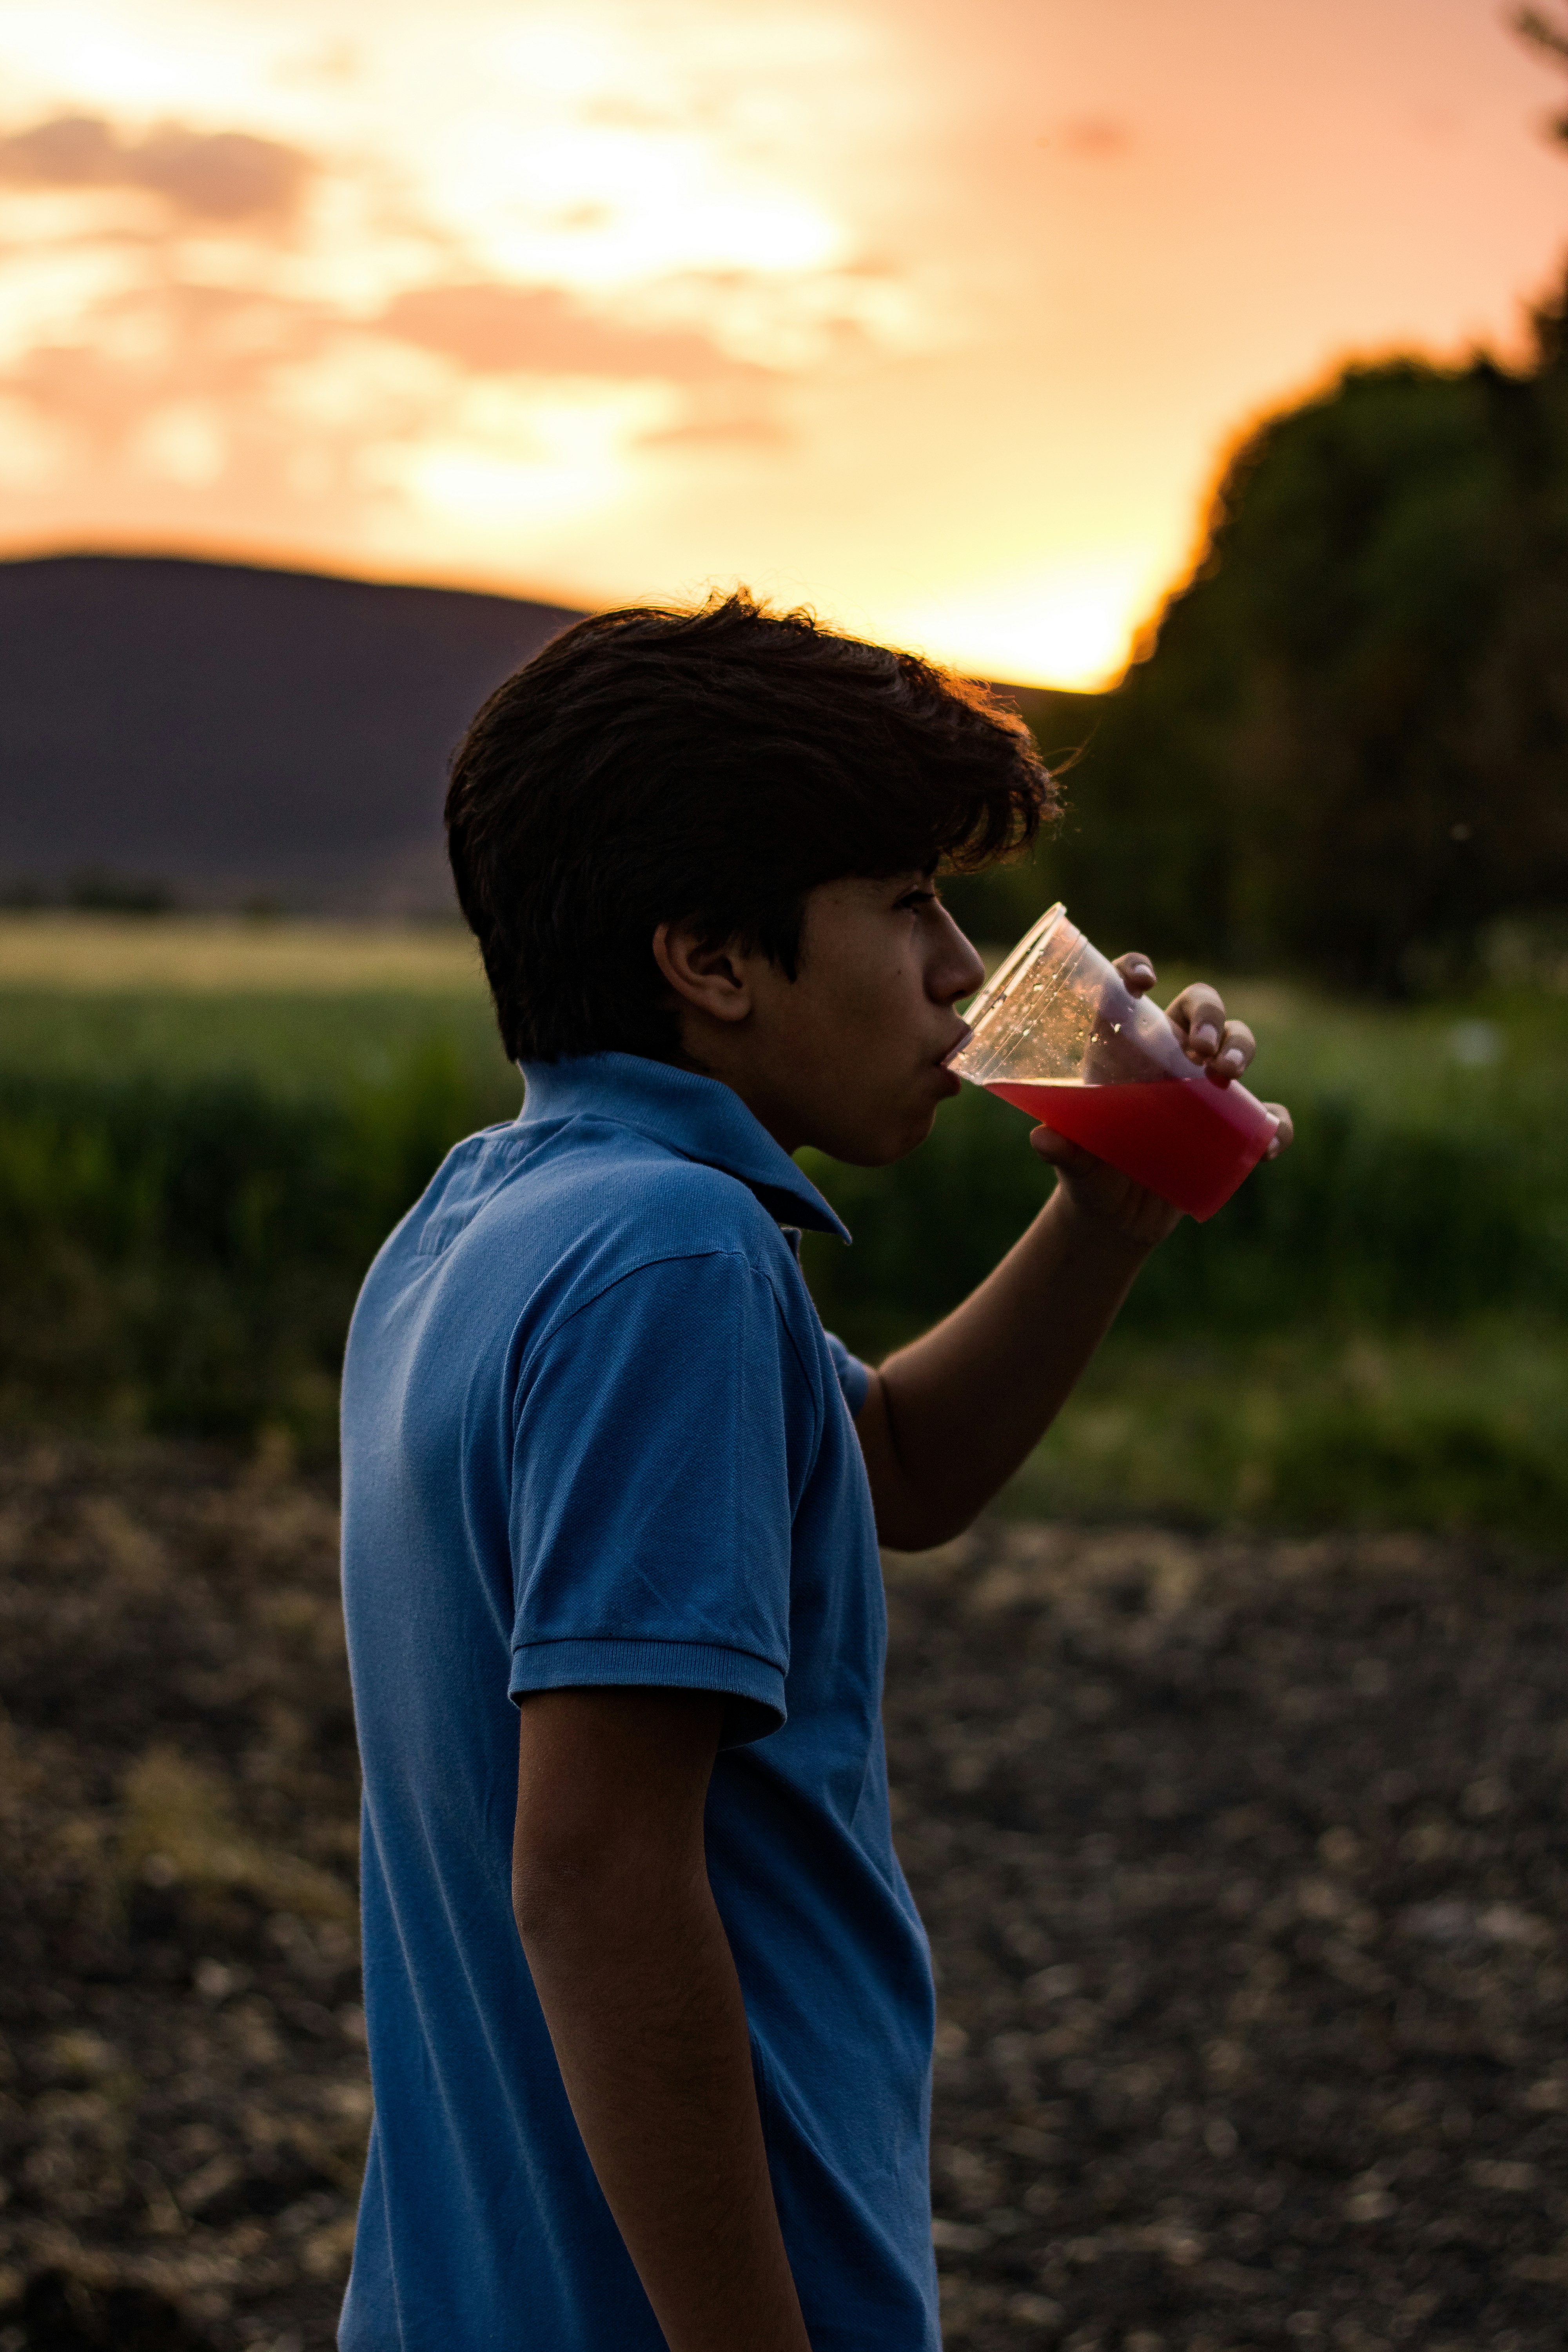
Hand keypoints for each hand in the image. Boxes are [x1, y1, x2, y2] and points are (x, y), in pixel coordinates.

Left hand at [1026, 954, 1292, 1240]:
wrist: (1115, 1216)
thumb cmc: (1088, 1171)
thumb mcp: (1073, 1161)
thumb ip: (1061, 1149)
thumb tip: (1044, 1139)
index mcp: (1122, 1047)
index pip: (1127, 991)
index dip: (1135, 968)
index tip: (1143, 981)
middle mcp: (1166, 1055)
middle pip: (1198, 1006)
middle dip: (1208, 1015)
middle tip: (1201, 1049)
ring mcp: (1203, 1087)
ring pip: (1237, 1041)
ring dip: (1241, 1046)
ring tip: (1227, 1074)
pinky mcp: (1230, 1124)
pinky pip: (1264, 1114)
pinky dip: (1275, 1123)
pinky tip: (1269, 1142)